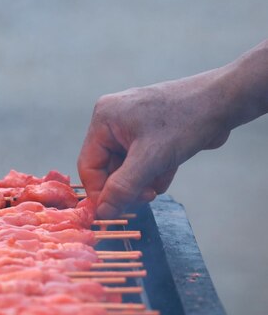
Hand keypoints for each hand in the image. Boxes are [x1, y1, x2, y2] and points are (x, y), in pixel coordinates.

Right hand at [78, 75, 232, 218]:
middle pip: (108, 168)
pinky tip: (168, 169)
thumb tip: (103, 213)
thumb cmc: (187, 122)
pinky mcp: (148, 131)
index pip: (89, 166)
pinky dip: (153, 170)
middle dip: (128, 185)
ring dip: (143, 180)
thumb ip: (123, 188)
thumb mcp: (151, 160)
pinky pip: (141, 160)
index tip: (114, 212)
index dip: (100, 192)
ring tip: (161, 177)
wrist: (225, 101)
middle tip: (146, 197)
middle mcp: (113, 119)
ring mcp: (131, 125)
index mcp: (104, 119)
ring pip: (126, 167)